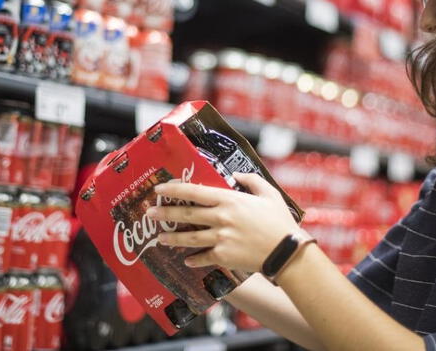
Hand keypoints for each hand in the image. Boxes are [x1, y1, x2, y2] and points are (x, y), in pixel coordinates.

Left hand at [146, 173, 299, 272]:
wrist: (285, 250)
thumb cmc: (279, 220)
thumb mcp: (269, 193)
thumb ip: (252, 180)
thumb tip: (237, 175)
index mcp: (230, 200)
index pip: (195, 192)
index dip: (175, 189)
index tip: (160, 189)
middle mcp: (221, 218)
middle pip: (186, 214)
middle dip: (165, 213)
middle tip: (149, 213)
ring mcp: (220, 238)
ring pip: (189, 237)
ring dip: (171, 237)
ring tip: (159, 237)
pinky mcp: (223, 256)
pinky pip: (203, 256)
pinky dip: (193, 258)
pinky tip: (186, 259)